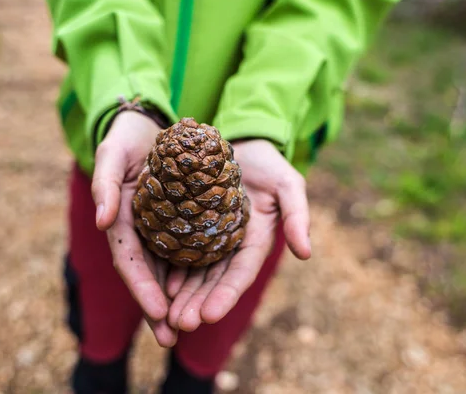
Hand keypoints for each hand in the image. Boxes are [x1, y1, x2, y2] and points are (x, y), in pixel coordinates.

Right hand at [91, 111, 176, 347]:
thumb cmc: (125, 138)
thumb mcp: (113, 154)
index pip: (128, 261)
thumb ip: (105, 185)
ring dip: (176, 299)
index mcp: (119, 220)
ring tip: (191, 326)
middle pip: (147, 275)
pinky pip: (186, 250)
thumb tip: (102, 222)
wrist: (147, 126)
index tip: (157, 311)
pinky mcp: (178, 221)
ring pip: (167, 270)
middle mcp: (138, 231)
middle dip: (156, 308)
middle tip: (170, 338)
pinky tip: (207, 291)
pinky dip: (193, 272)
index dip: (141, 287)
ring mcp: (158, 229)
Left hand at [165, 139, 311, 331]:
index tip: (210, 315)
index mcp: (256, 241)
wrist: (242, 142)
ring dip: (183, 296)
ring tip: (167, 318)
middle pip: (215, 280)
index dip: (227, 294)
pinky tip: (159, 286)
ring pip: (195, 272)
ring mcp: (211, 237)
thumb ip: (296, 216)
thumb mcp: (288, 184)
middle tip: (181, 324)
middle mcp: (232, 245)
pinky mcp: (191, 225)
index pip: (241, 273)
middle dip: (199, 303)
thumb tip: (305, 253)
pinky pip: (180, 250)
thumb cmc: (268, 163)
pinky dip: (171, 269)